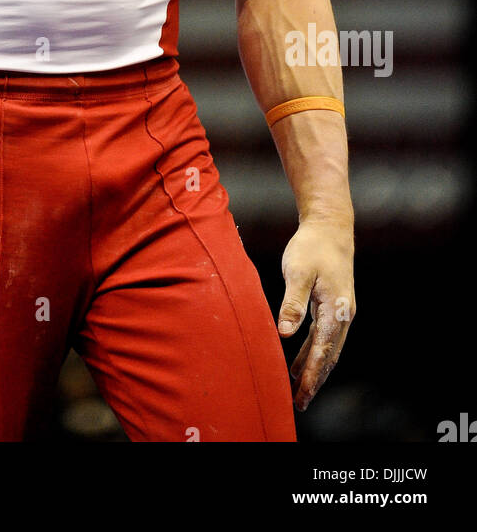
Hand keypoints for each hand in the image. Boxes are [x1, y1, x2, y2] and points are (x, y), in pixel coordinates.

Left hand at [277, 218, 354, 411]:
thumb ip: (293, 303)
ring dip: (314, 369)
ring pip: (328, 348)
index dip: (312, 375)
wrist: (330, 225)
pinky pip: (324, 336)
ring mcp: (340, 311)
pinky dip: (313, 352)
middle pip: (330, 356)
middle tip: (300, 404)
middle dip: (315, 380)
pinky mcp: (333, 305)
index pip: (323, 351)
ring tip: (299, 391)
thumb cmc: (313, 246)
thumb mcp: (299, 272)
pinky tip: (300, 361)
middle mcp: (343, 315)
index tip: (302, 394)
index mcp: (336, 310)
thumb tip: (285, 334)